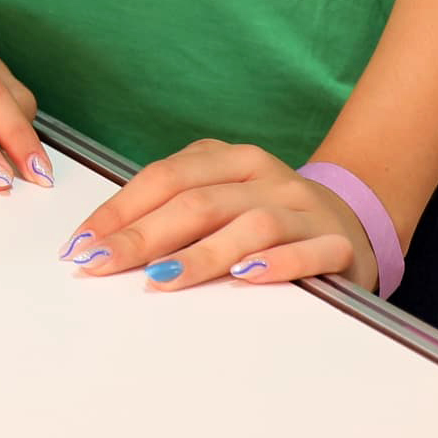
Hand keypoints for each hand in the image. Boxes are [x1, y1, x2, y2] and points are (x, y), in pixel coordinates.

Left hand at [63, 139, 378, 289]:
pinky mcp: (338, 245)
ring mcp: (305, 209)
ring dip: (201, 254)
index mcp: (232, 159)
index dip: (119, 209)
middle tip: (102, 264)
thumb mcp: (224, 198)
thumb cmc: (269, 216)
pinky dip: (278, 263)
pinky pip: (309, 252)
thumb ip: (176, 209)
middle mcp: (267, 177)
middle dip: (143, 236)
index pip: (166, 178)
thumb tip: (103, 241)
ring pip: (249, 225)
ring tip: (161, 279)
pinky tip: (247, 275)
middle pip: (198, 202)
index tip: (81, 243)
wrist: (356, 221)